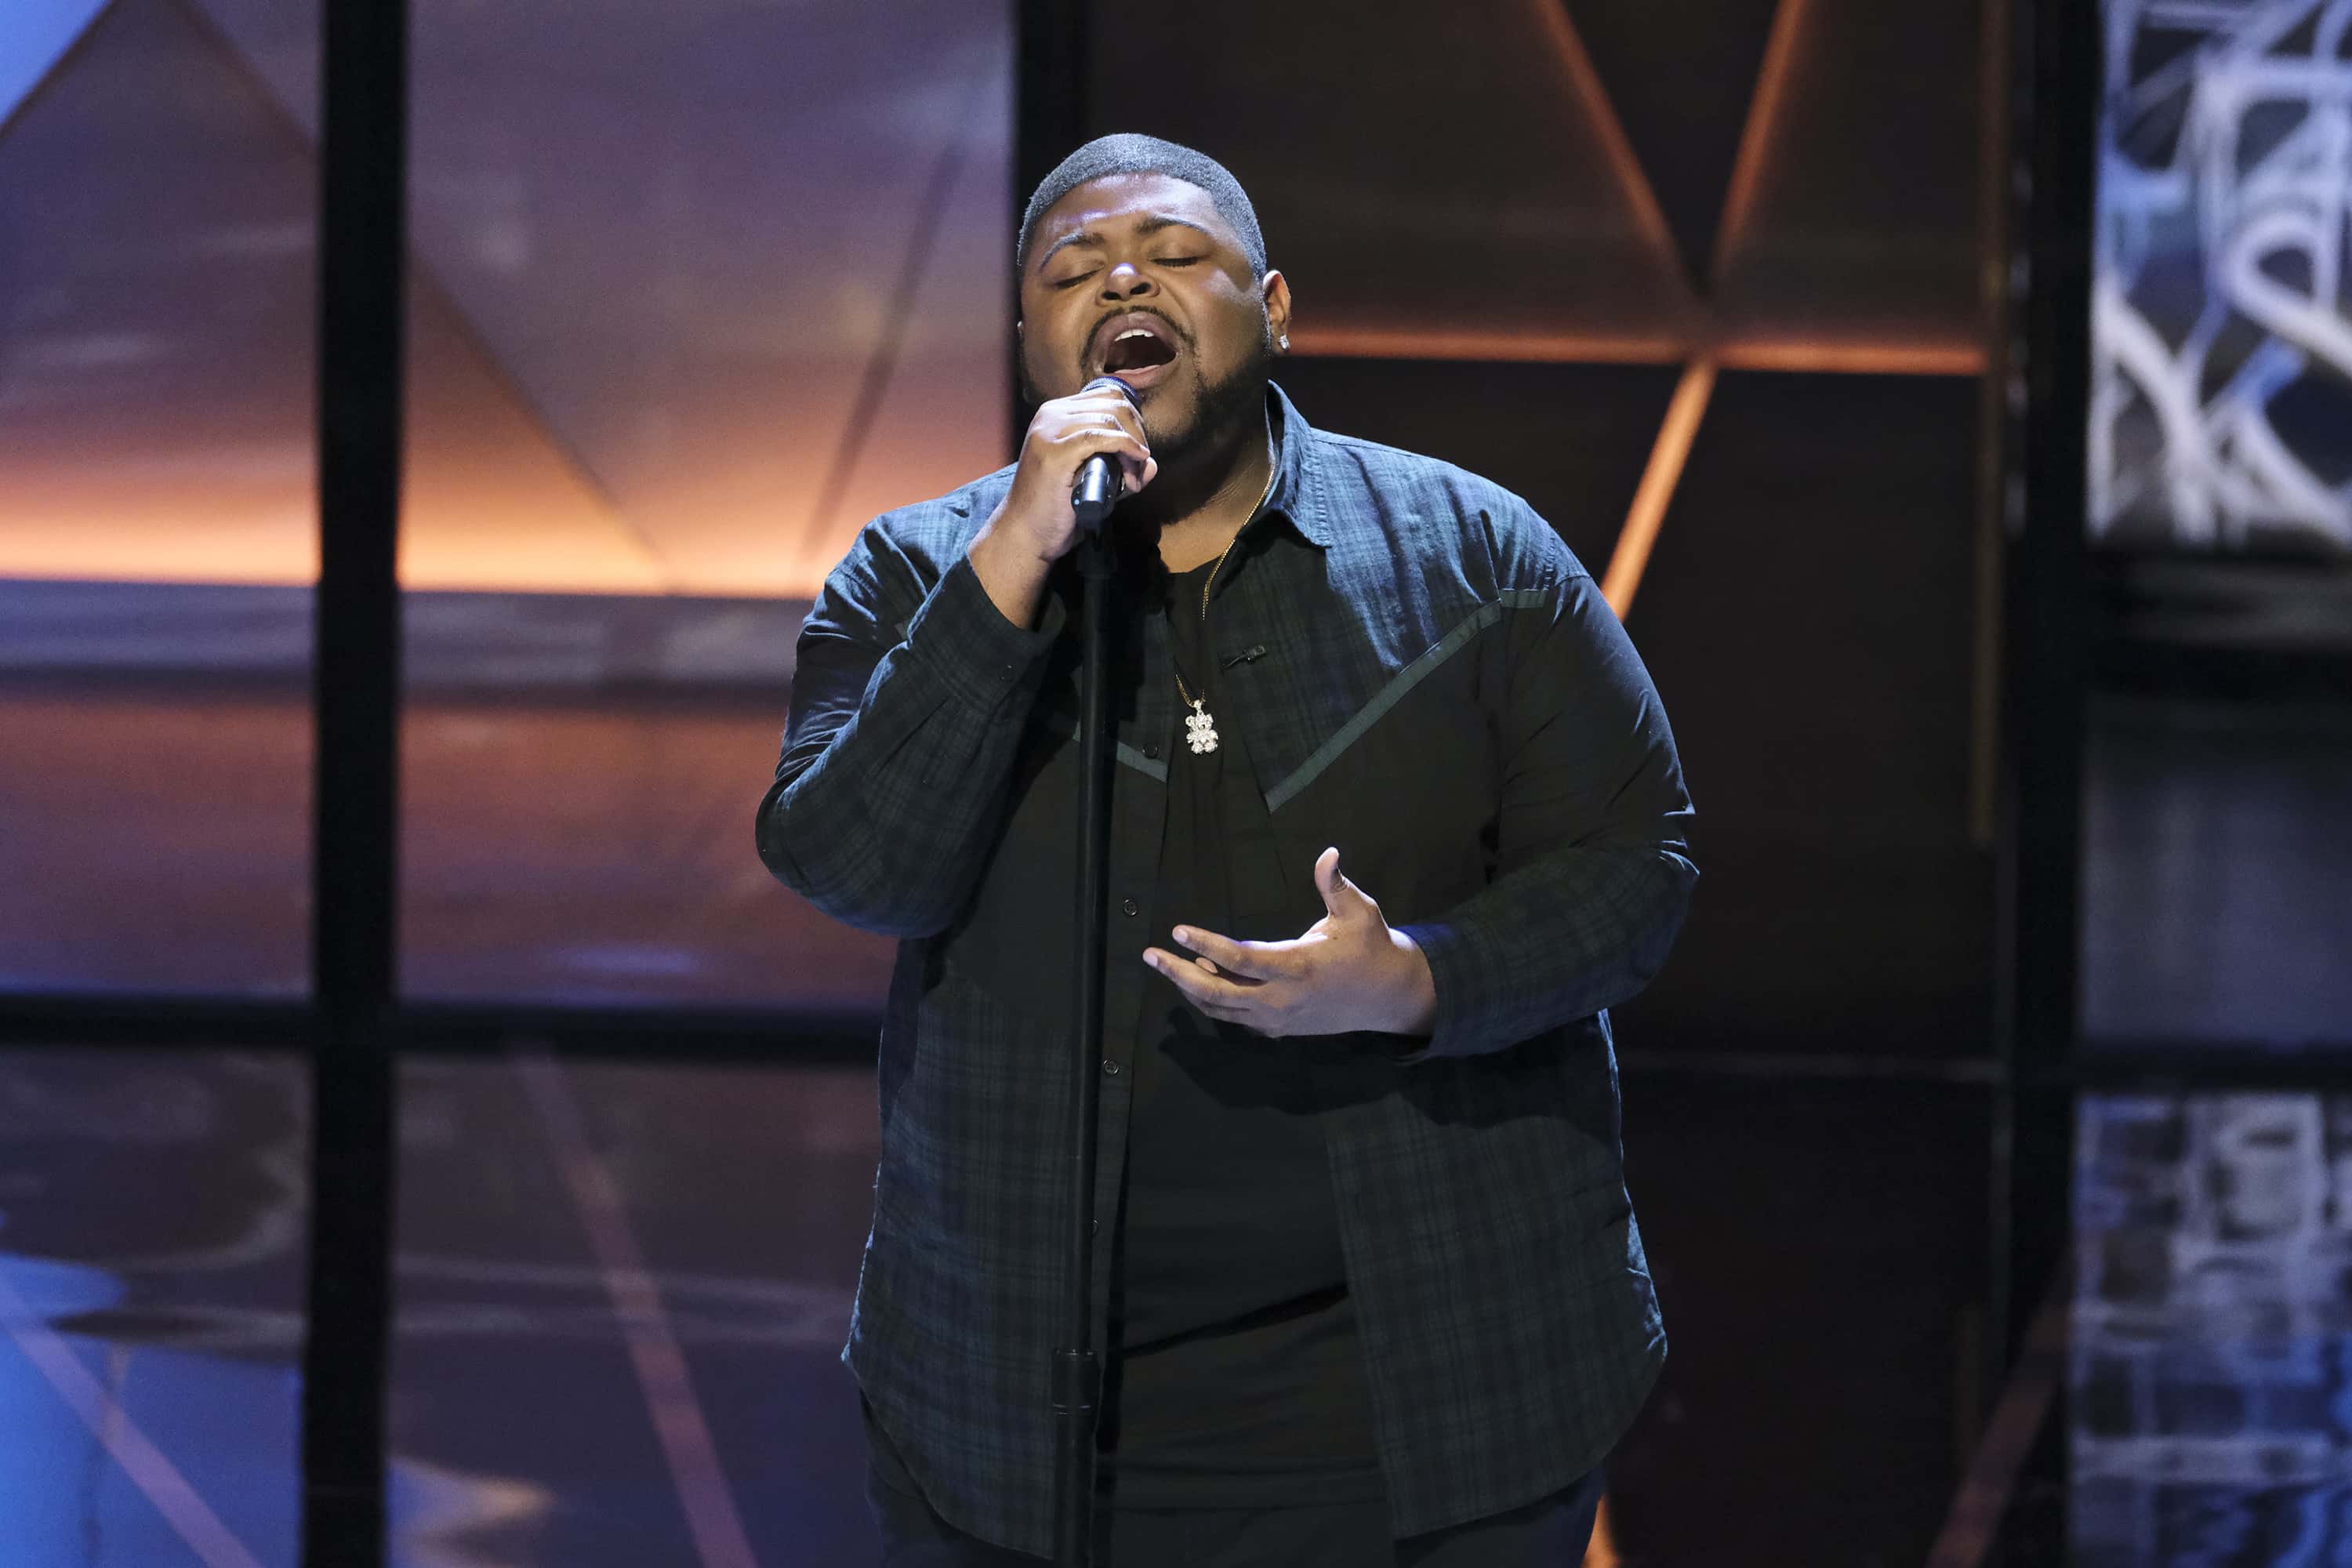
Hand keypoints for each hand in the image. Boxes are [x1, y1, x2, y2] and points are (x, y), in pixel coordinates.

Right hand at [967, 385, 1157, 625]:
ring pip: (1111, 419)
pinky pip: (1102, 437)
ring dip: (1134, 448)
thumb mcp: (1090, 478)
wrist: (1025, 534)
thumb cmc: (1056, 509)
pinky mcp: (1055, 453)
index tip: (1139, 453)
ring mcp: (1050, 431)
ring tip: (1133, 480)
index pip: (1109, 396)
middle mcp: (1050, 414)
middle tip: (1138, 471)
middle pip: (1115, 404)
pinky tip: (1134, 466)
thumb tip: (1151, 463)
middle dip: (1138, 434)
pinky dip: (1126, 448)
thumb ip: (1120, 467)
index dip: (1133, 422)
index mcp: (1056, 413)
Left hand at [1143, 848, 1437, 1039]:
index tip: (1178, 930)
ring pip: (1221, 1010)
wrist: (1389, 997)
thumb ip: (1335, 885)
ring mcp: (1279, 1019)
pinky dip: (1213, 1002)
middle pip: (1216, 992)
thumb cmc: (1371, 947)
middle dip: (1178, 973)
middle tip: (1150, 955)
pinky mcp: (1280, 1029)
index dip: (1206, 944)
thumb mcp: (1359, 912)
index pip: (1239, 959)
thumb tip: (1328, 852)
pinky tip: (1201, 979)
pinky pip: (1235, 1018)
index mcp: (1298, 967)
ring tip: (1168, 964)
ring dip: (1190, 988)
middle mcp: (1282, 999)